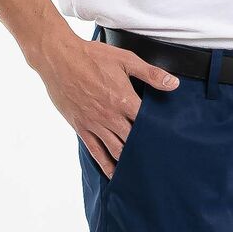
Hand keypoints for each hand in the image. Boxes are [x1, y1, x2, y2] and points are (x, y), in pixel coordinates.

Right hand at [35, 34, 179, 176]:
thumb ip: (151, 74)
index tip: (168, 139)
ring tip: (143, 170)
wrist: (59, 59)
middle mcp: (111, 116)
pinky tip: (115, 174)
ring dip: (130, 161)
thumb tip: (174, 83)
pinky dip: (107, 166)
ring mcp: (95, 124)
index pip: (147, 123)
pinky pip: (96, 152)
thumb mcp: (125, 59)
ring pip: (117, 150)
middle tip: (159, 159)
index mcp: (124, 99)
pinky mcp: (82, 128)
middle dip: (147, 150)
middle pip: (134, 141)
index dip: (159, 132)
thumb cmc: (91, 56)